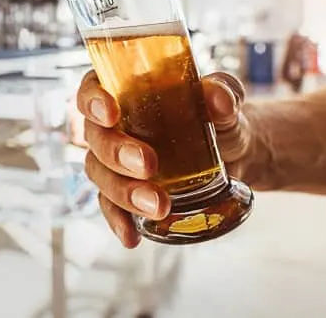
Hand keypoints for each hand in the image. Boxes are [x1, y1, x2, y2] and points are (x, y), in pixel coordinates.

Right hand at [76, 70, 253, 247]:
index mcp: (124, 91)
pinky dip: (119, 222)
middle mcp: (112, 126)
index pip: (91, 89)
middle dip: (117, 153)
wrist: (234, 152)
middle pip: (95, 138)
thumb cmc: (218, 114)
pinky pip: (111, 207)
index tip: (111, 113)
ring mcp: (114, 162)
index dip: (92, 100)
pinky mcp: (125, 191)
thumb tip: (218, 99)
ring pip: (101, 175)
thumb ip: (222, 91)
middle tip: (148, 164)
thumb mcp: (225, 96)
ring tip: (159, 205)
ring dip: (124, 192)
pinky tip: (133, 237)